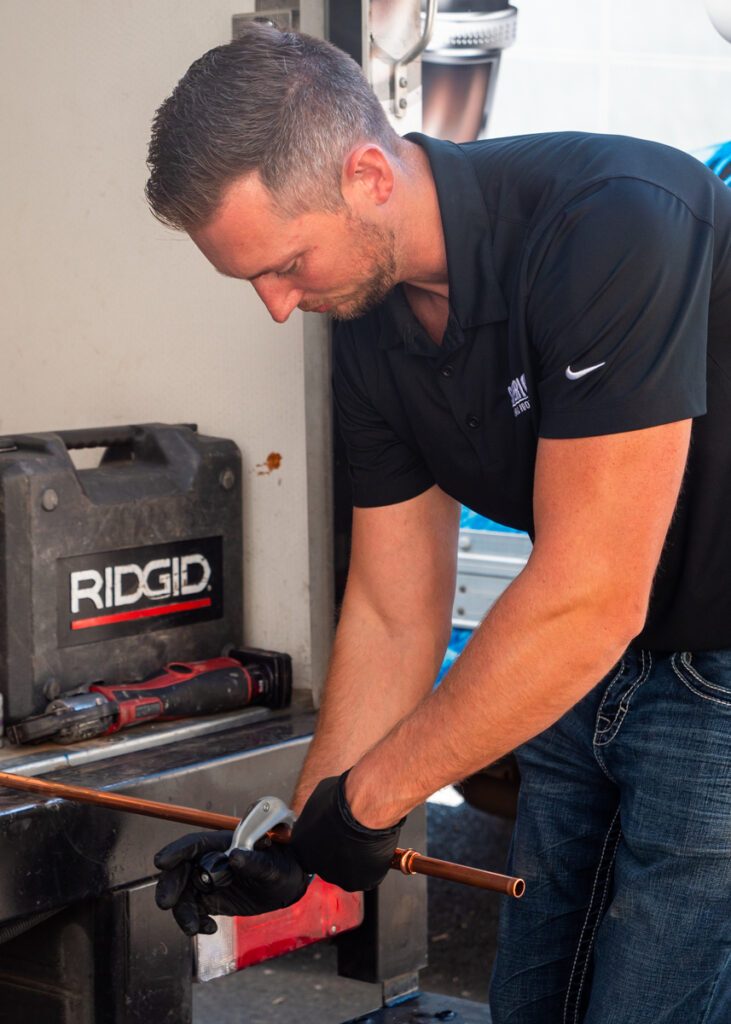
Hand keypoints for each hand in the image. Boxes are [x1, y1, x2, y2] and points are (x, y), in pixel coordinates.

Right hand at [154, 830, 308, 935]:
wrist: (287, 886)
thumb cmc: (282, 867)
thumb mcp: (272, 866)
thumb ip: (254, 862)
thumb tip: (235, 857)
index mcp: (224, 844)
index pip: (195, 844)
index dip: (176, 850)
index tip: (161, 862)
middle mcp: (211, 861)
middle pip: (181, 869)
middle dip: (171, 885)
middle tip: (167, 904)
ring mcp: (208, 880)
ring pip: (183, 893)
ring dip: (182, 911)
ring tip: (193, 928)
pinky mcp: (211, 898)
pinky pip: (193, 910)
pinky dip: (195, 921)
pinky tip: (209, 928)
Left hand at [290, 771, 403, 891]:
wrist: (365, 807)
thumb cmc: (344, 798)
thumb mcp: (318, 800)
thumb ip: (316, 815)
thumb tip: (323, 814)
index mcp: (302, 848)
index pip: (310, 851)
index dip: (325, 841)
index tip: (335, 834)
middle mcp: (317, 867)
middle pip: (329, 863)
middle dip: (339, 851)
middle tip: (352, 835)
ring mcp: (340, 877)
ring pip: (348, 870)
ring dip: (356, 859)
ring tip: (366, 839)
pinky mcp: (362, 882)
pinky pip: (368, 874)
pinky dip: (373, 864)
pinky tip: (375, 847)